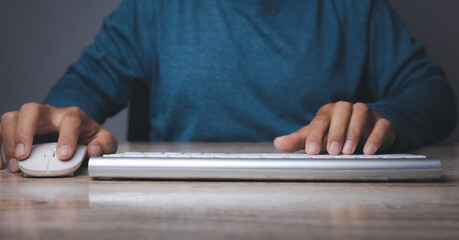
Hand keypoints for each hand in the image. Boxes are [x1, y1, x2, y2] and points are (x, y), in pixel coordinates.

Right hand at [0, 103, 117, 171]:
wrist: (76, 129)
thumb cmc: (88, 135)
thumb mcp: (104, 140)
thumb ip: (104, 145)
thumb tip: (94, 151)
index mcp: (73, 116)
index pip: (70, 121)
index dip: (66, 138)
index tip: (64, 156)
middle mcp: (49, 114)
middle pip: (32, 110)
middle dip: (26, 131)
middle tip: (25, 154)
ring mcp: (31, 120)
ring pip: (12, 118)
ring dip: (9, 140)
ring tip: (16, 163)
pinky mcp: (18, 129)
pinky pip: (1, 131)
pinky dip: (0, 147)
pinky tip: (3, 163)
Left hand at [274, 101, 396, 154]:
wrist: (365, 129)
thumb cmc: (336, 133)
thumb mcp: (316, 137)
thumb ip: (298, 140)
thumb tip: (278, 143)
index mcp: (328, 112)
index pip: (320, 120)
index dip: (315, 135)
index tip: (312, 151)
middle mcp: (346, 109)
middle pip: (341, 112)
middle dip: (336, 132)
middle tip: (333, 151)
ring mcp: (366, 113)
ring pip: (361, 113)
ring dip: (354, 132)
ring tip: (349, 151)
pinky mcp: (382, 121)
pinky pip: (380, 125)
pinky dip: (375, 137)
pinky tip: (369, 150)